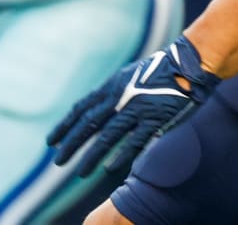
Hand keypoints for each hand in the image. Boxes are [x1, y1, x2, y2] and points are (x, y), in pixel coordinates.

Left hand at [48, 35, 220, 176]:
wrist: (186, 66)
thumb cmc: (157, 72)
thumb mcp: (128, 76)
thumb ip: (111, 92)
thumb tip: (93, 108)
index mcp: (112, 86)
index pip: (81, 108)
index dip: (65, 125)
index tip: (51, 141)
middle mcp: (120, 97)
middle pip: (89, 124)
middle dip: (71, 143)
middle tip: (58, 161)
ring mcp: (137, 108)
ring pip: (107, 136)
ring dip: (91, 155)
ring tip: (80, 172)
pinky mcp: (154, 119)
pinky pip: (134, 141)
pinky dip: (120, 155)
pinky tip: (108, 169)